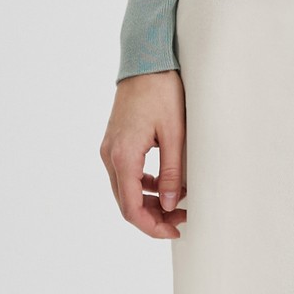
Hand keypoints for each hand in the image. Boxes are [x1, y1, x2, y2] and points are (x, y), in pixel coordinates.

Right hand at [101, 71, 187, 239]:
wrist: (145, 62)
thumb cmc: (162, 92)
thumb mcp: (174, 134)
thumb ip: (172, 172)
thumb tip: (172, 205)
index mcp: (123, 156)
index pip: (131, 208)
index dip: (152, 227)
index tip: (175, 231)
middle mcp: (110, 156)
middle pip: (126, 203)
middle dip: (154, 218)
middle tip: (182, 220)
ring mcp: (110, 150)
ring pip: (125, 191)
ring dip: (150, 203)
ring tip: (179, 204)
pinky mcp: (116, 144)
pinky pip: (126, 175)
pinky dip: (144, 186)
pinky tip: (166, 185)